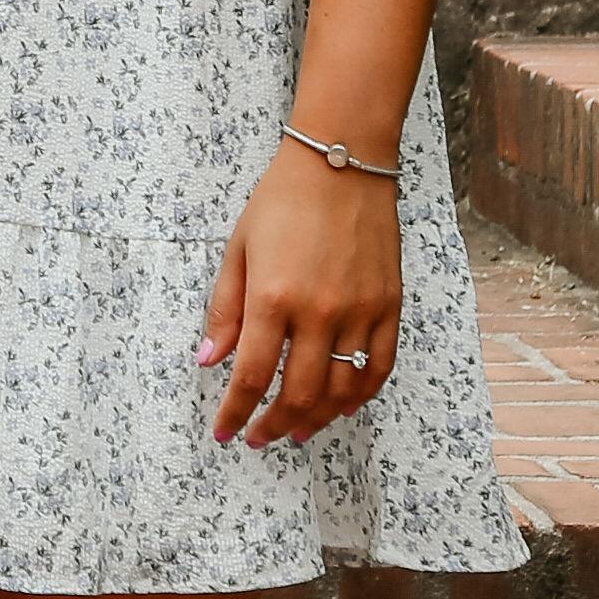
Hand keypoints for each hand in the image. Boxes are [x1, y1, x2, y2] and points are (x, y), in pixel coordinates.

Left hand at [199, 139, 399, 441]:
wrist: (341, 161)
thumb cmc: (282, 201)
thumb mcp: (238, 250)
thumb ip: (225, 310)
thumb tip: (209, 360)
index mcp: (273, 298)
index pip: (252, 377)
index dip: (235, 414)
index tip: (225, 432)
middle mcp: (319, 312)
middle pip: (298, 394)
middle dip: (274, 425)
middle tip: (260, 437)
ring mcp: (360, 312)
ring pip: (342, 391)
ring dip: (317, 419)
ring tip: (298, 430)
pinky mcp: (389, 306)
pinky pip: (379, 368)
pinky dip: (360, 395)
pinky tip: (342, 405)